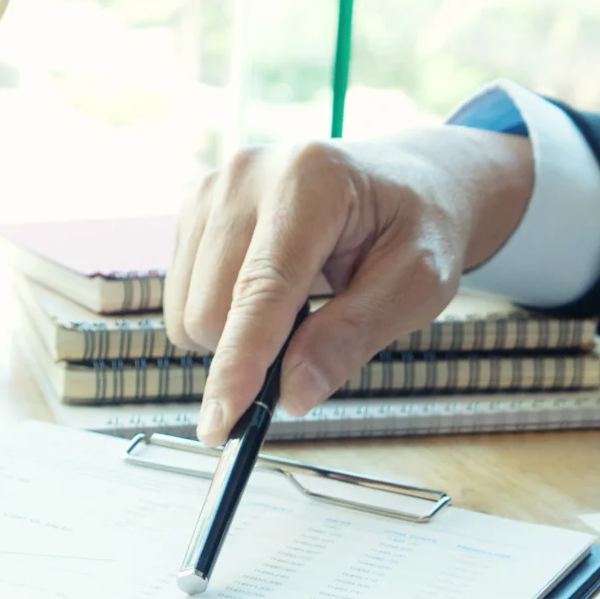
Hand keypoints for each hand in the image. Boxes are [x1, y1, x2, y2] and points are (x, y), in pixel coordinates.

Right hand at [164, 125, 536, 443]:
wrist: (406, 179)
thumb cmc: (417, 227)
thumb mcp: (417, 286)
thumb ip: (353, 337)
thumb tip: (292, 395)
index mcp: (309, 181)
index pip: (261, 290)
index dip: (238, 362)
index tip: (219, 423)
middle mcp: (245, 176)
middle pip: (209, 310)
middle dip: (249, 354)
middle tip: (311, 338)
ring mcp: (210, 189)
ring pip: (187, 312)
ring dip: (234, 338)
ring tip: (295, 305)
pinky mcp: (192, 210)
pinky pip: (182, 301)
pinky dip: (222, 318)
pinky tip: (267, 291)